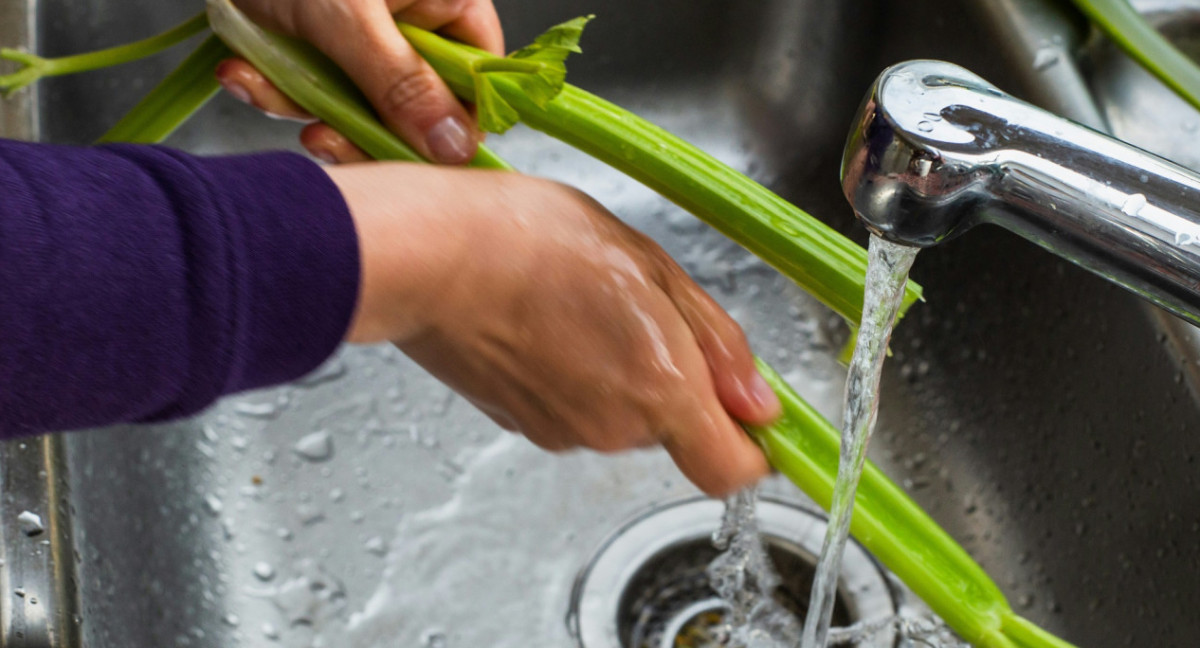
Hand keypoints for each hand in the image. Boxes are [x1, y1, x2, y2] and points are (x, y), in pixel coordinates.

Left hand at [219, 0, 503, 163]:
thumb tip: (456, 147)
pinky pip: (314, 94)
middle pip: (416, 111)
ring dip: (300, 107)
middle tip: (319, 136)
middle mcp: (414, 24)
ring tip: (254, 81)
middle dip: (357, 126)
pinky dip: (274, 90)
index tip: (407, 154)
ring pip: (357, 109)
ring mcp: (367, 39)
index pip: (475, 84)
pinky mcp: (321, 48)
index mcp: (449, 2)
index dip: (448, 129)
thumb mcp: (348, 15)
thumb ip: (402, 83)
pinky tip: (241, 70)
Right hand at [326, 163, 780, 494]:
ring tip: (580, 302)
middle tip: (639, 304)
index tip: (751, 412)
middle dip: (671, 375)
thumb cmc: (530, 242)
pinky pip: (573, 408)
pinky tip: (545, 321)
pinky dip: (572, 373)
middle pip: (674, 427)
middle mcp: (615, 428)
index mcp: (660, 388)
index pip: (733, 470)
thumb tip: (760, 405)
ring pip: (621, 414)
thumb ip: (715, 343)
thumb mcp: (650, 266)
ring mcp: (563, 432)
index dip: (751, 447)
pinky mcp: (520, 425)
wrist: (426, 257)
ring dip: (618, 368)